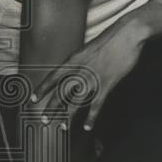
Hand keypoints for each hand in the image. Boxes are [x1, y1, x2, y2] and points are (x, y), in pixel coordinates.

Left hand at [32, 17, 148, 130]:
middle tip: (44, 120)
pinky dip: (91, 117)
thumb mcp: (92, 46)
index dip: (42, 89)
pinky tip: (87, 126)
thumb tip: (82, 68)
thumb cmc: (113, 37)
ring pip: (75, 102)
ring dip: (67, 116)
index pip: (53, 77)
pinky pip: (96, 104)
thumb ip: (85, 59)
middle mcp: (80, 70)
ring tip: (62, 127)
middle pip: (61, 93)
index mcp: (75, 59)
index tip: (33, 99)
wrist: (128, 33)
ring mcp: (93, 78)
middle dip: (51, 108)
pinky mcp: (107, 83)